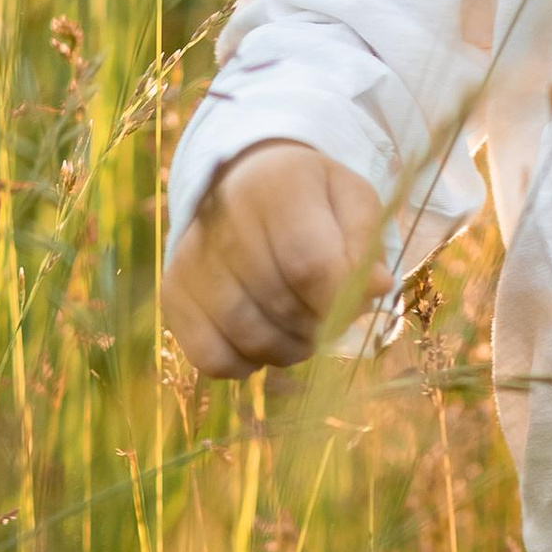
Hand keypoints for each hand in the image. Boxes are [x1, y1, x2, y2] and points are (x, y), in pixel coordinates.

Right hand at [164, 142, 386, 375]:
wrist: (246, 187)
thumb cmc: (312, 199)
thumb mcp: (352, 202)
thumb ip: (366, 243)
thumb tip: (379, 287)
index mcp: (276, 186)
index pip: (310, 266)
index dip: (339, 300)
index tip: (353, 304)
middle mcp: (222, 220)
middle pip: (280, 306)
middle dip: (318, 326)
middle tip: (327, 315)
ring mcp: (190, 260)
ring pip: (248, 337)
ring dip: (288, 349)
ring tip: (301, 327)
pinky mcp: (173, 294)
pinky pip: (211, 358)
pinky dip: (245, 364)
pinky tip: (262, 339)